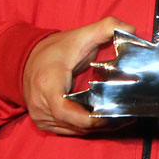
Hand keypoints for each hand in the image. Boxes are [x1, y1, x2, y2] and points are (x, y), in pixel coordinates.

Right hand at [23, 16, 133, 135]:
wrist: (28, 58)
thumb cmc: (56, 49)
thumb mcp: (81, 36)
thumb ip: (106, 27)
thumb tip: (130, 28)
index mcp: (47, 84)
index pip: (65, 111)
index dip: (88, 118)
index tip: (110, 115)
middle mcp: (40, 104)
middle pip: (74, 124)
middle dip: (100, 123)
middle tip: (126, 116)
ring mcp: (40, 116)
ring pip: (73, 130)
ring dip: (95, 127)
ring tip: (120, 119)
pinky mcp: (43, 122)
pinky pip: (68, 130)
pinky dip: (85, 128)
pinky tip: (103, 120)